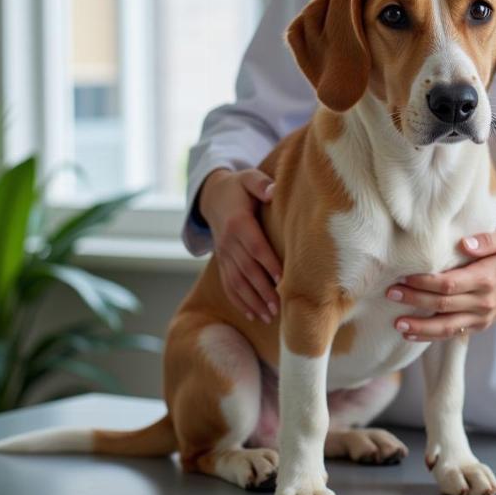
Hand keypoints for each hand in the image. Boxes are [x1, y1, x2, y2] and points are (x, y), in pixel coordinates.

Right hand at [198, 167, 282, 321]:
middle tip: (279, 307)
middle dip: (262, 290)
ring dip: (252, 301)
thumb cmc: (239, 187)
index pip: (254, 246)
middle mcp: (228, 242)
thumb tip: (272, 191)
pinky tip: (253, 315)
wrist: (213, 196)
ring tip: (269, 316)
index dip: (268, 263)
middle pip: (246, 269)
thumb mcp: (248, 178)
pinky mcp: (222, 262)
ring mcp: (223, 254)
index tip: (283, 279)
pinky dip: (240, 301)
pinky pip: (228, 285)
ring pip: (237, 281)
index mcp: (238, 222)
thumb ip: (260, 184)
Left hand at [385, 229, 495, 340]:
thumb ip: (487, 240)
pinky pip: (452, 334)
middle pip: (442, 304)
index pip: (449, 284)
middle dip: (414, 299)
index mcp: (486, 278)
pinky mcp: (479, 326)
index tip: (405, 276)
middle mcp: (483, 301)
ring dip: (419, 326)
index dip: (425, 282)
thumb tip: (464, 244)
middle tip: (391, 292)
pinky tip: (410, 333)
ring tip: (397, 322)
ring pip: (445, 327)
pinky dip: (429, 336)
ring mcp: (481, 317)